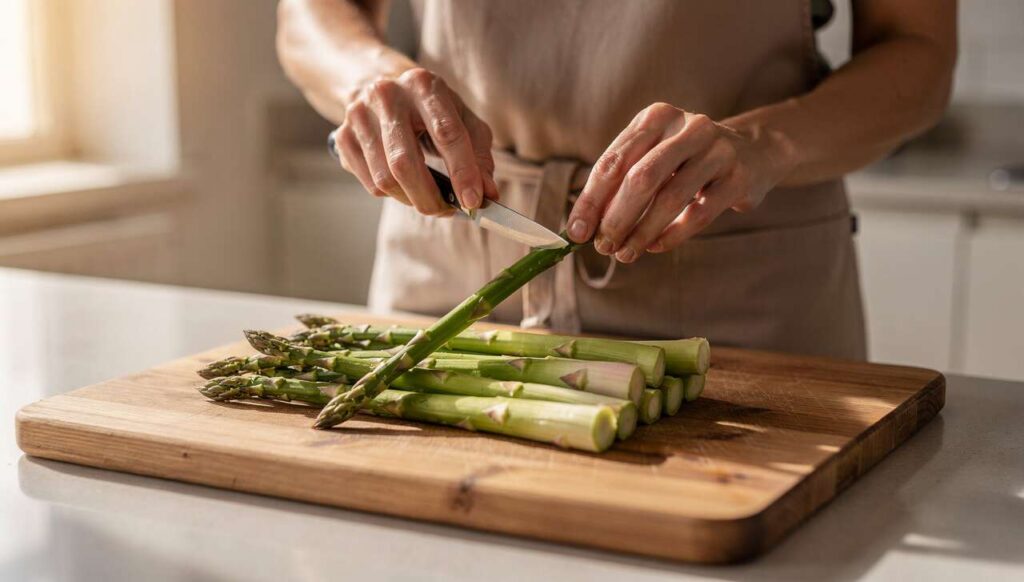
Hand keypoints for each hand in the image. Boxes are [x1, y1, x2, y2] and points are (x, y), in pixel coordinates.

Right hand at [334, 67, 497, 214]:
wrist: (381, 84)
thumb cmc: (430, 108)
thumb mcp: (462, 119)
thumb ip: (479, 155)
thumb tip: (487, 195)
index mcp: (423, 85)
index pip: (446, 133)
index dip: (462, 172)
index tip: (474, 202)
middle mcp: (386, 95)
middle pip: (405, 163)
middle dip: (430, 198)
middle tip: (448, 211)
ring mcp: (359, 116)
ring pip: (385, 179)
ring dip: (412, 199)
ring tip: (428, 197)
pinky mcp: (342, 136)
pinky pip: (370, 184)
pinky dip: (392, 194)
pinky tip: (404, 183)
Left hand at [566, 103, 792, 261]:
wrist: (755, 152)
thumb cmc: (688, 160)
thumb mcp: (654, 157)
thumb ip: (621, 184)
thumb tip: (584, 225)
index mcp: (656, 117)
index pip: (614, 162)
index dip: (591, 200)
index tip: (576, 232)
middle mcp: (687, 126)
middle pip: (640, 178)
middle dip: (616, 218)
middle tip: (603, 246)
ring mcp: (717, 149)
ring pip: (669, 198)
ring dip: (641, 232)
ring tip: (625, 253)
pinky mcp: (739, 177)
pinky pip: (699, 214)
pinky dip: (672, 235)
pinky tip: (654, 246)